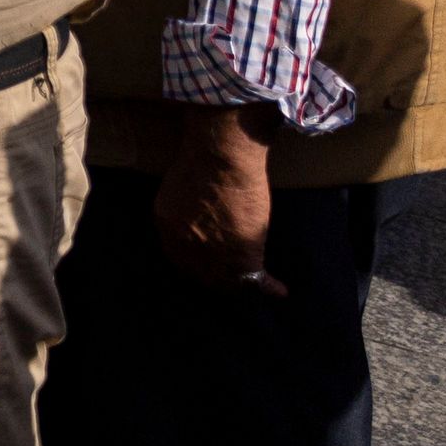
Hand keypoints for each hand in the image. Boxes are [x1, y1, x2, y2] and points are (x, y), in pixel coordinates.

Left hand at [152, 104, 282, 297]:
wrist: (221, 156)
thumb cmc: (204, 156)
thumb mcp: (182, 184)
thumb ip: (186, 205)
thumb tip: (202, 210)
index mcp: (166, 222)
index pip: (178, 254)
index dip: (195, 263)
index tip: (208, 265)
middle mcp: (183, 243)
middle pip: (199, 273)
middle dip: (216, 279)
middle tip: (233, 281)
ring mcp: (211, 252)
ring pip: (227, 280)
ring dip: (241, 285)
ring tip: (255, 286)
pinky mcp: (241, 254)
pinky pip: (254, 279)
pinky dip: (268, 287)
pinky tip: (279, 290)